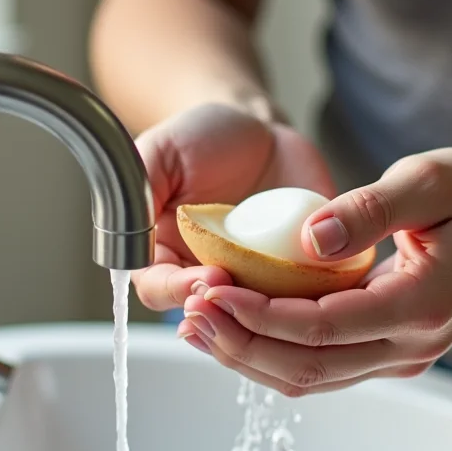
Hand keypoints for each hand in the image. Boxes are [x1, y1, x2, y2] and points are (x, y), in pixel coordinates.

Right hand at [132, 103, 335, 311]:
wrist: (261, 131)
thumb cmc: (203, 138)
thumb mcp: (161, 151)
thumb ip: (138, 187)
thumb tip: (133, 233)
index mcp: (163, 254)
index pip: (158, 289)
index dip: (176, 291)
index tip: (203, 277)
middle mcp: (204, 274)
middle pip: (207, 316)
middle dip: (223, 312)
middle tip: (240, 289)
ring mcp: (251, 280)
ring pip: (255, 319)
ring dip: (266, 315)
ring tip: (281, 299)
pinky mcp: (294, 275)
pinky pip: (301, 301)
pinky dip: (308, 300)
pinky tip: (318, 286)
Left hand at [177, 148, 451, 395]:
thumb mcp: (432, 179)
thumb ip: (371, 208)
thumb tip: (308, 238)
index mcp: (420, 306)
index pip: (322, 327)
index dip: (259, 314)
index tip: (211, 289)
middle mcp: (410, 346)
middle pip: (306, 367)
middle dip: (239, 344)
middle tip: (187, 313)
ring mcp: (400, 356)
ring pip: (309, 377)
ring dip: (248, 355)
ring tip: (195, 324)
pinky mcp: (388, 352)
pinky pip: (321, 365)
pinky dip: (272, 351)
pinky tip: (235, 325)